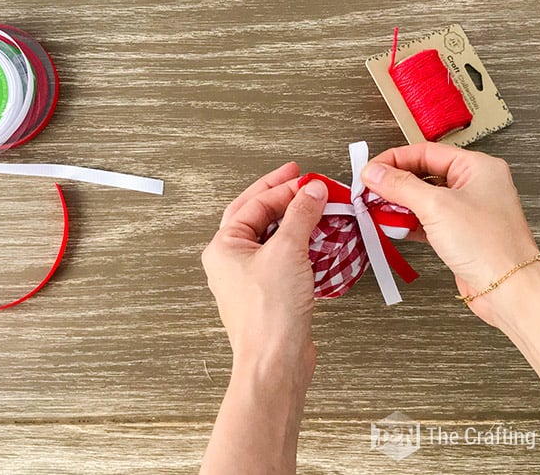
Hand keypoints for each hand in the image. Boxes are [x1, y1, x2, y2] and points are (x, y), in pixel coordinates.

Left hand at [201, 162, 327, 378]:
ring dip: (292, 220)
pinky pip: (283, 258)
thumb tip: (312, 191)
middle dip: (281, 196)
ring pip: (271, 237)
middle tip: (302, 180)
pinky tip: (315, 240)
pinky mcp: (270, 293)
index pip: (253, 203)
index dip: (282, 187)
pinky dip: (299, 244)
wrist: (276, 361)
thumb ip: (301, 215)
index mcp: (224, 247)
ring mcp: (250, 278)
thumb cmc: (269, 314)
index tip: (308, 179)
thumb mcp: (287, 251)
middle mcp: (232, 261)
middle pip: (256, 216)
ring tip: (313, 206)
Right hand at [361, 143, 539, 326]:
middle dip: (394, 184)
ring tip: (377, 209)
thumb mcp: (436, 206)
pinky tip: (393, 227)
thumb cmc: (489, 246)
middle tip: (369, 191)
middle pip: (423, 174)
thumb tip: (374, 172)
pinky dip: (409, 223)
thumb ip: (400, 186)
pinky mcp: (460, 234)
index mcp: (477, 167)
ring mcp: (468, 211)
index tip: (370, 171)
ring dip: (399, 205)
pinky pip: (427, 221)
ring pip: (424, 199)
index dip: (394, 160)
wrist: (509, 289)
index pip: (426, 152)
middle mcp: (474, 185)